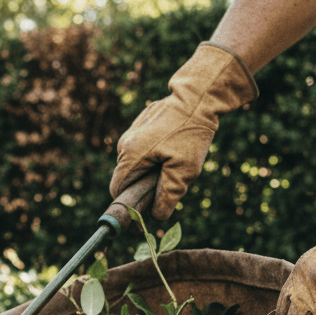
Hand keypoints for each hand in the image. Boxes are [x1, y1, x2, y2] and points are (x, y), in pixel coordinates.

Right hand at [109, 42, 256, 219]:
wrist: (197, 97)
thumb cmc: (191, 134)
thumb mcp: (184, 171)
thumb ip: (168, 197)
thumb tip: (156, 217)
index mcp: (130, 156)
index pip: (118, 191)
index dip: (128, 207)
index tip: (143, 217)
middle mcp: (124, 145)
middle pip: (126, 179)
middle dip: (143, 188)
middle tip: (167, 186)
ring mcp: (130, 135)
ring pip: (134, 165)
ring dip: (149, 172)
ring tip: (173, 163)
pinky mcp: (138, 128)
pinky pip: (141, 152)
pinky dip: (153, 158)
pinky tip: (172, 150)